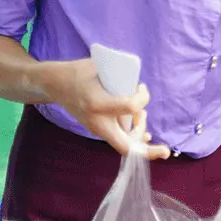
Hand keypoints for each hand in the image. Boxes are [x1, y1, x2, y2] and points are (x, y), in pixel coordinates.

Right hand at [43, 58, 169, 159]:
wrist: (54, 84)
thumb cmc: (78, 73)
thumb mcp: (99, 68)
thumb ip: (120, 80)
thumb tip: (139, 89)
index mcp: (97, 103)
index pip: (130, 106)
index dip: (143, 98)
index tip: (141, 87)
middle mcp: (97, 122)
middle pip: (125, 145)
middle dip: (147, 151)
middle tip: (166, 151)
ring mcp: (97, 129)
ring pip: (125, 144)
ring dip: (140, 135)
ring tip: (142, 117)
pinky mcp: (98, 130)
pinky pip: (119, 139)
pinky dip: (133, 137)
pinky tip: (142, 131)